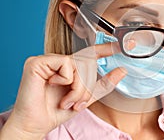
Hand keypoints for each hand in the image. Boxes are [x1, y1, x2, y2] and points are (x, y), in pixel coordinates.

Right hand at [3, 43, 126, 138]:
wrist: (35, 125)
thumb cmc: (56, 111)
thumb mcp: (86, 97)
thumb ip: (103, 84)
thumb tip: (122, 70)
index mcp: (69, 68)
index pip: (90, 53)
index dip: (106, 48)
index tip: (121, 45)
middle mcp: (59, 61)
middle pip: (88, 62)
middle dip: (87, 86)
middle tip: (76, 102)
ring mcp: (48, 60)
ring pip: (79, 64)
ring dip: (78, 88)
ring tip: (66, 101)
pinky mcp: (38, 62)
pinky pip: (66, 64)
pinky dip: (66, 80)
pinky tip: (52, 87)